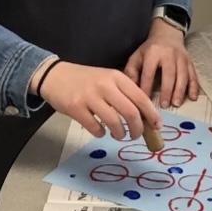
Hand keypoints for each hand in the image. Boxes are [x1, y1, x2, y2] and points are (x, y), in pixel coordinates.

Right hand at [39, 61, 159, 141]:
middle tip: (136, 135)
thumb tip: (144, 116)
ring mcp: (90, 97)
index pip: (141, 97)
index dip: (152, 115)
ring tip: (119, 135)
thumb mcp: (107, 79)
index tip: (156, 126)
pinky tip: (100, 131)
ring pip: (114, 122)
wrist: (54, 75)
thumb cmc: (85, 80)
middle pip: (131, 112)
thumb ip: (123, 93)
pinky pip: (95, 128)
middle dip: (138, 129)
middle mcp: (105, 85)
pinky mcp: (76, 108)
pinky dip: (101, 133)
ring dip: (120, 134)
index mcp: (116, 77)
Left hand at [125, 19, 198, 106]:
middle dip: (167, 91)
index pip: (149, 73)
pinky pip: (193, 75)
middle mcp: (169, 54)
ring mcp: (181, 58)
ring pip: (183, 76)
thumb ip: (131, 71)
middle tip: (164, 105)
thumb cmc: (150, 49)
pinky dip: (194, 87)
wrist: (167, 35)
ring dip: (180, 91)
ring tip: (176, 103)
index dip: (146, 87)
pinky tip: (192, 97)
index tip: (145, 101)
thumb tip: (131, 87)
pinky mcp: (190, 62)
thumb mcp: (137, 56)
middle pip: (169, 74)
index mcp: (153, 53)